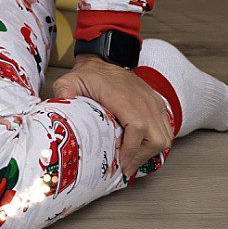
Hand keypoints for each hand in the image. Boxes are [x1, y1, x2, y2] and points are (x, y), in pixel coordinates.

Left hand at [51, 55, 173, 175]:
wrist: (104, 61)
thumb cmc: (89, 75)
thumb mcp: (71, 81)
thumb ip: (64, 90)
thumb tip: (60, 102)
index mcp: (125, 98)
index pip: (138, 128)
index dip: (131, 150)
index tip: (121, 164)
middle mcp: (144, 101)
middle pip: (156, 138)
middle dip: (141, 156)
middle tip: (126, 167)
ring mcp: (154, 103)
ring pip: (165, 137)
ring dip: (150, 152)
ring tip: (133, 161)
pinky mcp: (158, 105)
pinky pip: (167, 130)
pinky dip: (156, 142)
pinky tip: (141, 148)